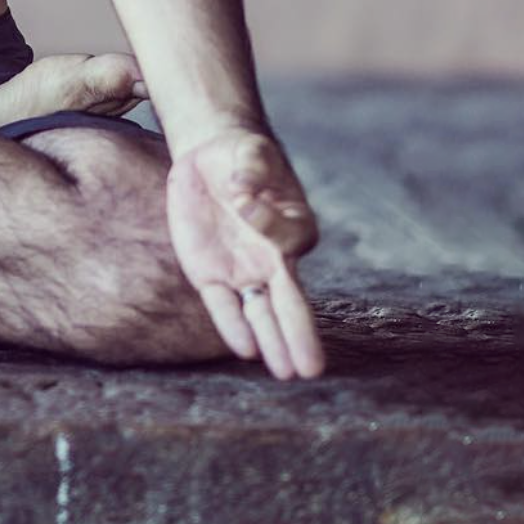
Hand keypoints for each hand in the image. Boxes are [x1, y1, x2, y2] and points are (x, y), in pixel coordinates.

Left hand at [164, 124, 325, 378]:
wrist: (212, 162)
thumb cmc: (242, 156)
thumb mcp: (251, 151)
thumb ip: (252, 167)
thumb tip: (243, 191)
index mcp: (293, 226)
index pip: (289, 237)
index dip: (267, 221)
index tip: (243, 198)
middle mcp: (273, 258)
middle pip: (291, 300)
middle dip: (301, 333)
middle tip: (313, 368)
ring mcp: (244, 271)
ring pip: (262, 313)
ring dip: (273, 341)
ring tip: (287, 373)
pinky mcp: (210, 274)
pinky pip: (224, 305)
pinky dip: (233, 325)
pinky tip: (244, 348)